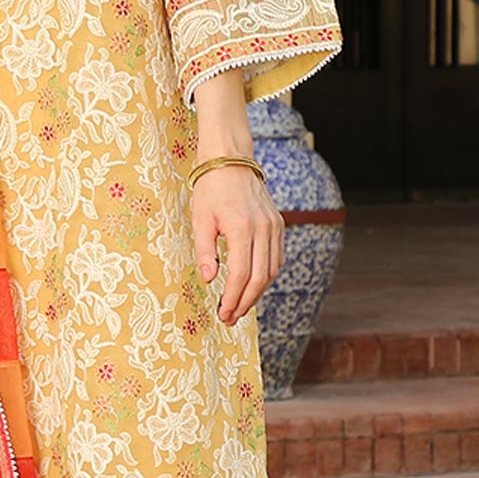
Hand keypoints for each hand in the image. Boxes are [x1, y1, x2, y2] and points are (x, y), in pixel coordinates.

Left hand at [193, 165, 283, 326]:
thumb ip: (205, 251)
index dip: (232, 298)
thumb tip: (208, 279)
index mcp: (242, 228)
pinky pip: (276, 258)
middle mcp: (263, 229)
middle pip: (259, 278)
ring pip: (271, 271)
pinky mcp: (278, 225)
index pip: (239, 274)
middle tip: (231, 317)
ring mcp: (274, 226)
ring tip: (240, 306)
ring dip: (257, 293)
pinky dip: (266, 276)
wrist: (231, 160)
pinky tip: (253, 286)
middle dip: (245, 302)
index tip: (223, 312)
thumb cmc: (211, 189)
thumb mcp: (200, 220)